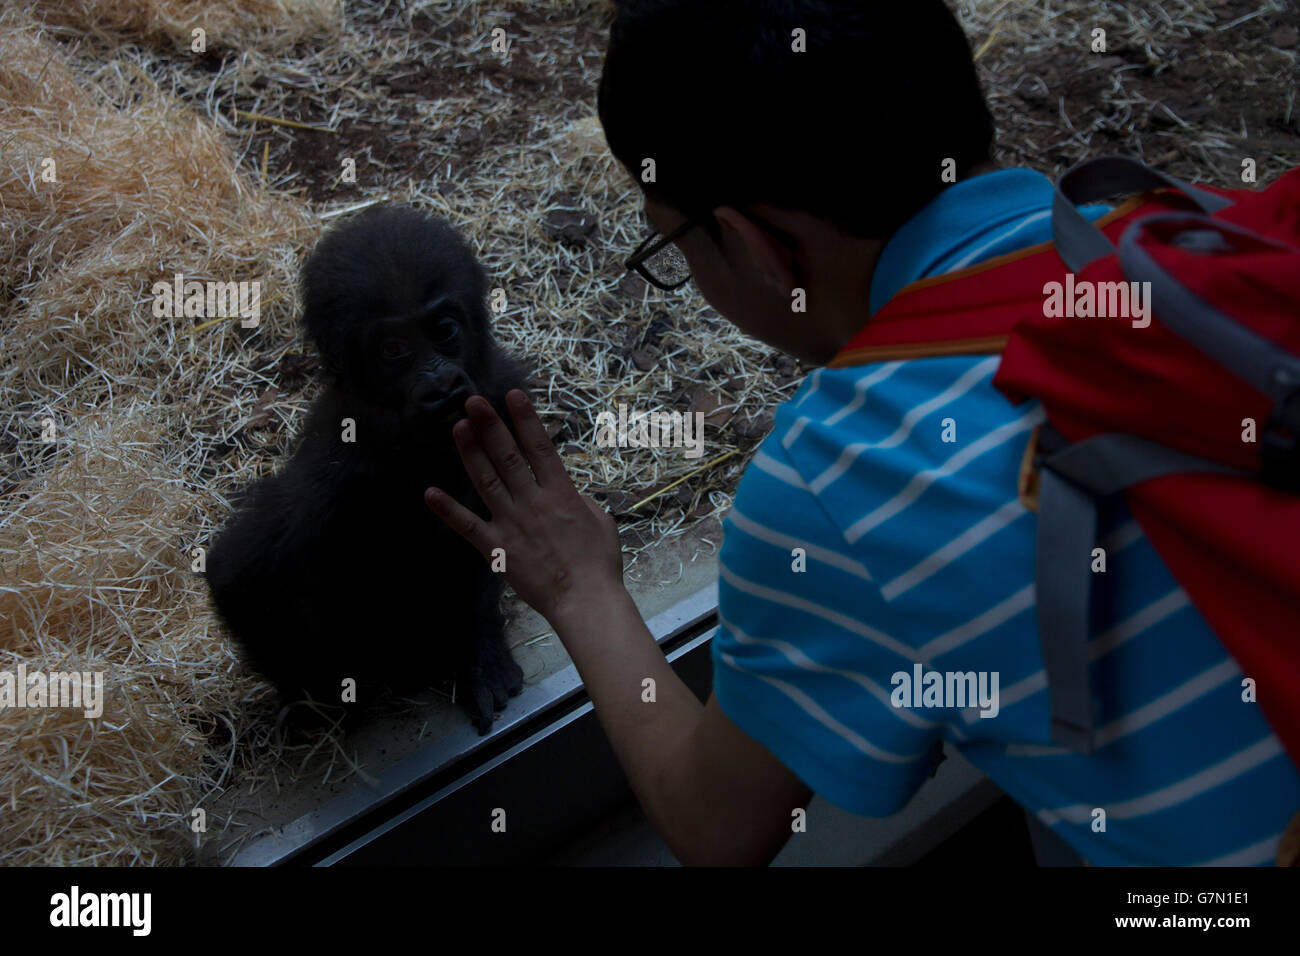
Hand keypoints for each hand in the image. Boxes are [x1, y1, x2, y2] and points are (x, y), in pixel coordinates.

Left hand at [425, 390, 623, 624]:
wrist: (585, 600)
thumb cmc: (599, 563)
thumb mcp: (600, 521)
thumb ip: (580, 499)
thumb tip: (565, 490)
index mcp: (561, 493)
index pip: (540, 447)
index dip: (525, 419)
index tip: (512, 395)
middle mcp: (533, 502)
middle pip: (508, 457)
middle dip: (490, 426)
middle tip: (473, 401)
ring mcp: (512, 524)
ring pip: (487, 481)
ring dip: (470, 453)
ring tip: (458, 427)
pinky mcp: (497, 549)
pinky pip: (467, 526)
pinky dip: (447, 510)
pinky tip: (429, 492)